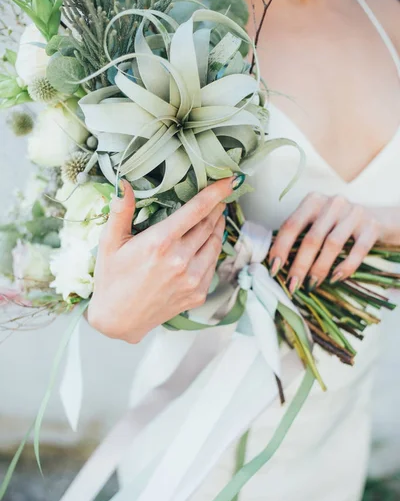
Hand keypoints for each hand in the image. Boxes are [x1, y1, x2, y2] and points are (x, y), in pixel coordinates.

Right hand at [88, 177, 237, 342]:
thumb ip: (120, 212)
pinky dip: (213, 251)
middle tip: (220, 196)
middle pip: (209, 225)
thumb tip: (124, 185)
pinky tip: (207, 244)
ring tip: (216, 217)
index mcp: (160, 243)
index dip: (215, 192)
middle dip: (217, 207)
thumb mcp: (109, 243)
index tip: (229, 180)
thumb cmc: (112, 279)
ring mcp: (192, 279)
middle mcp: (180, 261)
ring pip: (215, 245)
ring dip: (218, 228)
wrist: (118, 320)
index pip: (196, 210)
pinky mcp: (197, 294)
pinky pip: (212, 265)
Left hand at [268, 193, 382, 292]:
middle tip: (293, 285)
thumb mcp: (317, 222)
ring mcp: (354, 213)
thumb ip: (299, 235)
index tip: (274, 269)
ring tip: (311, 285)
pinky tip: (335, 279)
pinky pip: (357, 250)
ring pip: (332, 245)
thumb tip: (276, 264)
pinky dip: (345, 267)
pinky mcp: (372, 227)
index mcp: (313, 201)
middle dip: (299, 265)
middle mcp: (333, 203)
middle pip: (311, 238)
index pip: (291, 225)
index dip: (280, 248)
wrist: (376, 217)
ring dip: (319, 269)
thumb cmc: (336, 224)